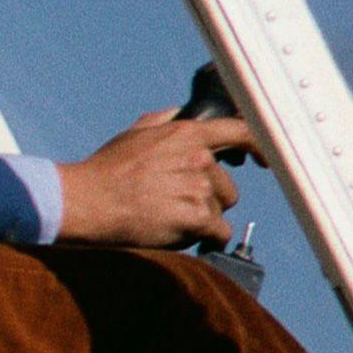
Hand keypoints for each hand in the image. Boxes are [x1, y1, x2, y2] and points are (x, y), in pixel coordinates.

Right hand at [57, 109, 251, 247]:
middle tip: (173, 204)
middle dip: (207, 199)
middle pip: (226, 187)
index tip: (266, 161)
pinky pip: (218, 233)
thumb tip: (179, 113)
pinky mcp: (197, 217)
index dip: (261, 147)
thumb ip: (162, 121)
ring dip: (199, 219)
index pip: (241, 132)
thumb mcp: (132, 135)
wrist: (86, 202)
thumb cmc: (104, 171)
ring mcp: (198, 188)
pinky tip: (180, 235)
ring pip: (219, 211)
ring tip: (166, 217)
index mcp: (185, 134)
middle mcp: (198, 158)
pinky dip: (204, 239)